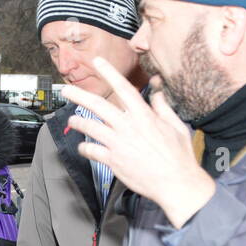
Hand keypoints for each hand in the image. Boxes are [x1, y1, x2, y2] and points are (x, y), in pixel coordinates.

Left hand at [61, 57, 216, 228]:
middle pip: (98, 106)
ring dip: (78, 122)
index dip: (109, 72)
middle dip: (80, 96)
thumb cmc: (179, 156)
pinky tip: (83, 147)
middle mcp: (128, 127)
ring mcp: (119, 143)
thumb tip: (157, 93)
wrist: (178, 184)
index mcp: (144, 116)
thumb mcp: (176, 127)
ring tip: (73, 120)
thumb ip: (162, 108)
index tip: (97, 62)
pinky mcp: (113, 161)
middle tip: (66, 90)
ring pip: (90, 127)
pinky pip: (92, 151)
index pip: (123, 88)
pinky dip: (85, 148)